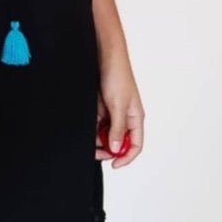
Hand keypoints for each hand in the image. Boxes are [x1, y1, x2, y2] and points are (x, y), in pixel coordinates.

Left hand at [95, 50, 143, 168]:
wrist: (104, 56)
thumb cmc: (118, 75)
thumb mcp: (118, 105)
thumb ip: (118, 128)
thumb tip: (117, 149)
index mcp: (135, 118)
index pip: (136, 145)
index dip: (126, 157)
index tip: (114, 165)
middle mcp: (125, 117)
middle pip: (119, 142)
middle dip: (108, 149)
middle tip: (96, 152)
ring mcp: (112, 112)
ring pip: (106, 133)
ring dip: (98, 139)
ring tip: (89, 141)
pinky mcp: (101, 106)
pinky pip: (97, 123)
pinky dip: (92, 128)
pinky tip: (86, 129)